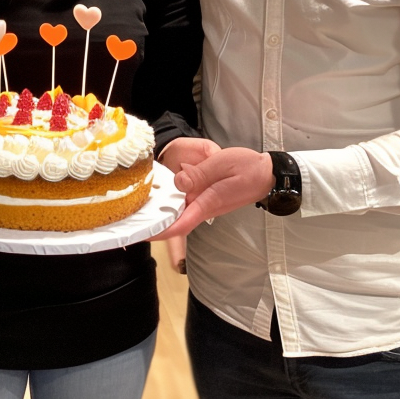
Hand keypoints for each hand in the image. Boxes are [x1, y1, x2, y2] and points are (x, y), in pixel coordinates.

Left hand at [151, 146, 272, 240]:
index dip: (161, 232)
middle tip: (131, 219)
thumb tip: (179, 182)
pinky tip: (162, 194)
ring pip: (182, 212)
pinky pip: (189, 203)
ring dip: (163, 212)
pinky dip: (174, 202)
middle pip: (177, 220)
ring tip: (140, 207)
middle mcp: (206, 207)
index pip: (181, 224)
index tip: (143, 234)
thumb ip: (199, 174)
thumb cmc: (247, 168)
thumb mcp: (221, 164)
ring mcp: (208, 204)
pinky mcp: (209, 198)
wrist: (267, 174)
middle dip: (156, 223)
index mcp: (208, 202)